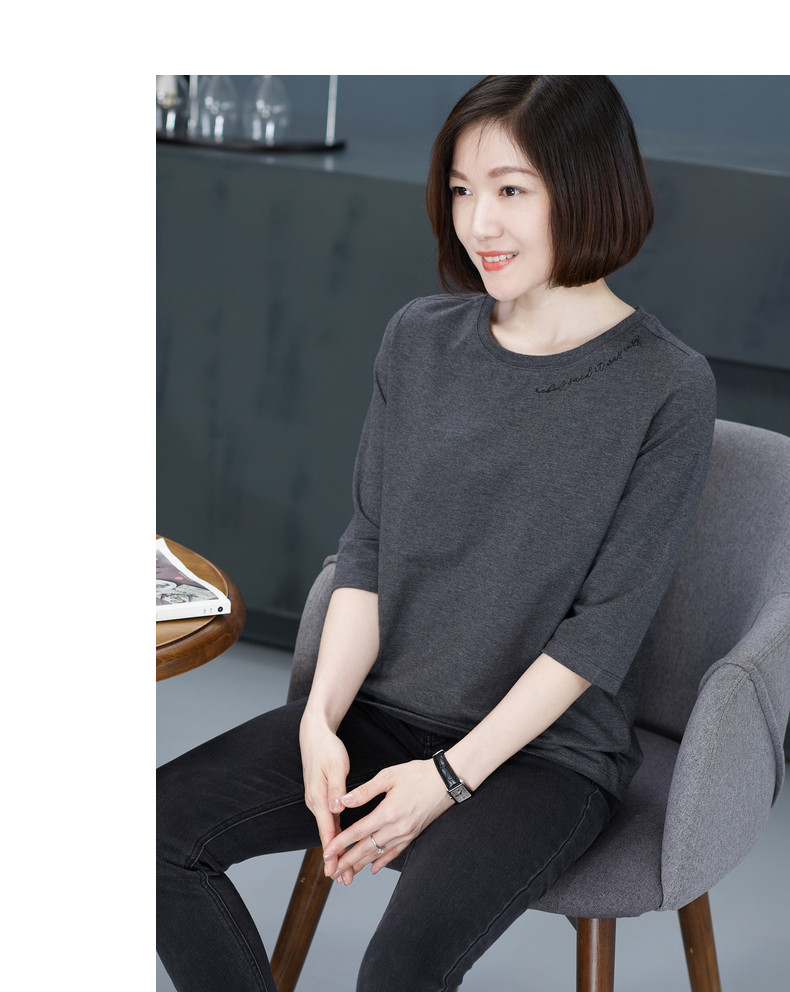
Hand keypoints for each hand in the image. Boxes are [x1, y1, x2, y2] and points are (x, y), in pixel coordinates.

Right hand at [298, 715, 350, 876]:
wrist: (314, 736)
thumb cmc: (327, 749)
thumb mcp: (335, 766)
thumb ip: (337, 789)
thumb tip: (335, 809)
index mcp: (318, 798)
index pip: (326, 830)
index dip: (332, 852)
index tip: (335, 870)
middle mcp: (315, 803)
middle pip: (326, 836)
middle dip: (334, 858)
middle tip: (343, 879)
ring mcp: (317, 801)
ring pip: (328, 830)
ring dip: (335, 849)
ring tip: (343, 869)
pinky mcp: (321, 798)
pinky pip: (329, 821)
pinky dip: (334, 835)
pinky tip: (340, 844)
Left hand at [322, 759, 453, 885]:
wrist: (446, 781)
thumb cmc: (418, 774)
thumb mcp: (388, 776)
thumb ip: (364, 791)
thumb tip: (343, 801)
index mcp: (388, 813)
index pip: (358, 832)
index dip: (341, 843)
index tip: (328, 852)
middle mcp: (397, 828)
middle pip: (366, 849)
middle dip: (347, 861)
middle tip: (332, 871)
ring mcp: (406, 834)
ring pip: (378, 854)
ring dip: (361, 864)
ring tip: (346, 874)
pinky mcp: (413, 835)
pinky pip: (395, 853)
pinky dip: (382, 861)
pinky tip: (372, 868)